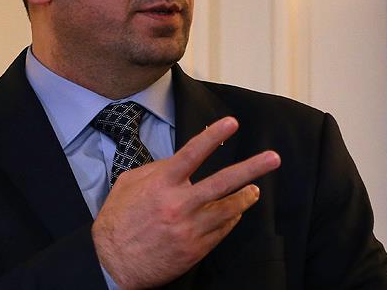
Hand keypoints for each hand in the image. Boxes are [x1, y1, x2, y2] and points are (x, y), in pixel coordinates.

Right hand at [91, 116, 280, 288]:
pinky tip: (235, 212)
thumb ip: (155, 169)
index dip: (213, 136)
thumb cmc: (118, 221)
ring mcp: (190, 228)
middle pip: (223, 182)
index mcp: (161, 184)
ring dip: (245, 196)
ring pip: (229, 208)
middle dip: (251, 168)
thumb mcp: (129, 184)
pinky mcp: (196, 249)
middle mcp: (179, 204)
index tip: (232, 123)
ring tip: (255, 190)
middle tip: (273, 158)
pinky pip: (222, 229)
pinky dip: (230, 218)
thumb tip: (177, 161)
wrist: (113, 264)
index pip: (192, 153)